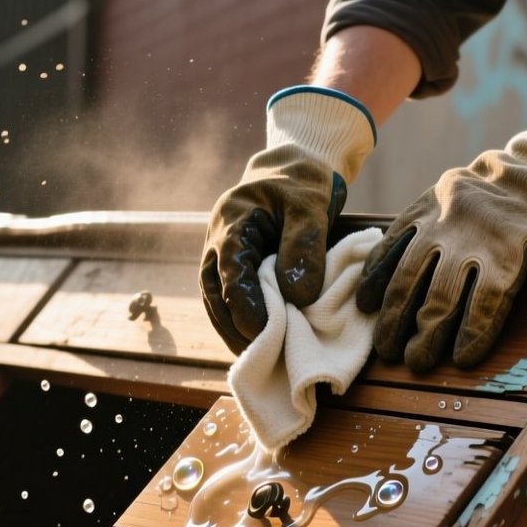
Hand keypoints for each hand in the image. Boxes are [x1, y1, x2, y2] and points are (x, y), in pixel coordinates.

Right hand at [202, 87, 374, 350]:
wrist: (293, 169)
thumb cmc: (303, 184)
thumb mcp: (311, 206)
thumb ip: (304, 246)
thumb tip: (297, 296)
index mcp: (232, 220)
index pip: (231, 270)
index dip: (245, 304)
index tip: (263, 331)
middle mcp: (217, 240)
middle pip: (214, 291)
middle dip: (234, 326)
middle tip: (259, 355)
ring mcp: (218, 255)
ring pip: (215, 299)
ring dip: (232, 329)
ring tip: (255, 357)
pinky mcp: (228, 267)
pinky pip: (225, 299)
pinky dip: (236, 322)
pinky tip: (254, 342)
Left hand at [357, 76, 526, 371]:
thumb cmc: (488, 195)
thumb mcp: (443, 197)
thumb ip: (415, 227)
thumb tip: (381, 276)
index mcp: (422, 210)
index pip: (386, 253)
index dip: (373, 285)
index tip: (364, 309)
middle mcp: (442, 227)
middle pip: (407, 283)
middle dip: (394, 322)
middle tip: (387, 352)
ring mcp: (474, 243)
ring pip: (440, 298)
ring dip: (426, 334)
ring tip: (417, 362)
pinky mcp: (508, 256)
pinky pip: (485, 302)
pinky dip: (473, 333)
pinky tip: (464, 357)